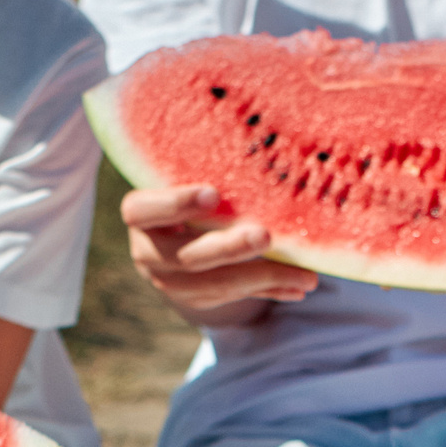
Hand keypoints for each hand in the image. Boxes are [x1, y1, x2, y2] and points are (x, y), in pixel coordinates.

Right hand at [123, 184, 316, 318]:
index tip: (213, 193)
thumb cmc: (191, 190)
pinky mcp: (198, 300)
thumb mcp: (187, 176)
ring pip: (216, 285)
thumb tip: (264, 146)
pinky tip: (298, 288)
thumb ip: (209, 170)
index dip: (175, 203)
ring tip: (304, 276)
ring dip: (264, 277)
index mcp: (140, 215)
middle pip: (188, 257)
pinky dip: (271, 290)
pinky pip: (237, 298)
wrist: (177, 235)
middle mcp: (148, 253)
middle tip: (265, 236)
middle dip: (230, 248)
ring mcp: (171, 283)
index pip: (143, 210)